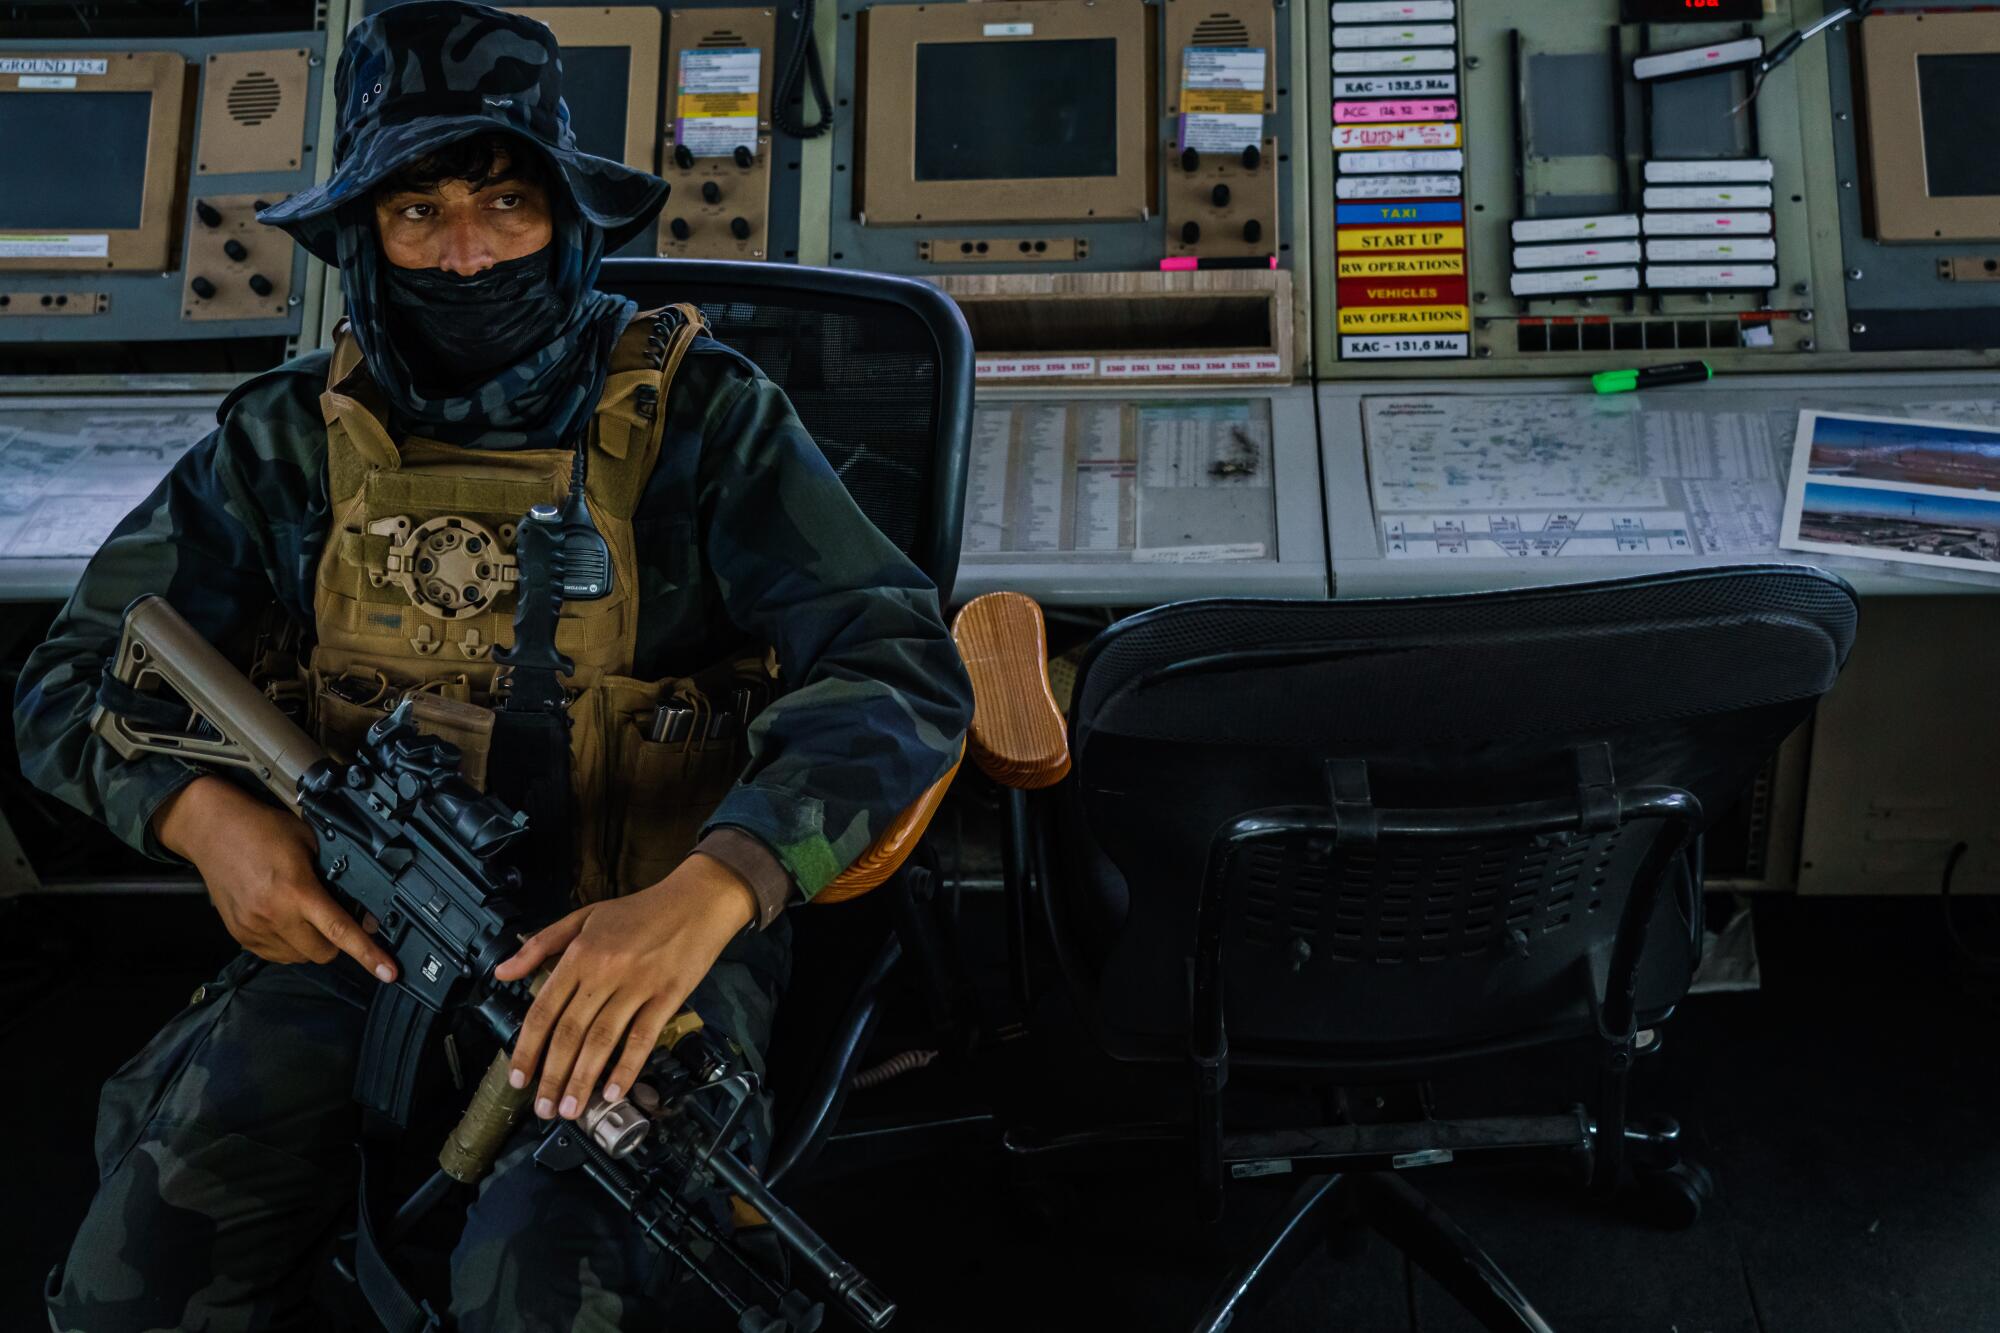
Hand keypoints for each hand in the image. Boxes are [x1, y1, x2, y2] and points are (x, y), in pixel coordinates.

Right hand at [152, 774, 397, 980]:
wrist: (213, 829)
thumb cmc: (262, 829)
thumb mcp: (310, 842)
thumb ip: (334, 874)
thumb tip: (359, 906)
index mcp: (297, 891)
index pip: (341, 931)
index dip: (368, 954)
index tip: (388, 971)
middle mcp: (274, 915)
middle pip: (323, 953)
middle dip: (337, 943)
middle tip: (335, 919)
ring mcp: (254, 928)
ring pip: (299, 957)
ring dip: (311, 944)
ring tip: (304, 915)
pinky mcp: (239, 934)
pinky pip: (275, 955)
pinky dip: (288, 945)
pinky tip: (285, 920)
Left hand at [494, 854, 756, 1119]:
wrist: (699, 898)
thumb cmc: (642, 909)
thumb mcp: (584, 916)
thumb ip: (540, 944)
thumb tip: (502, 972)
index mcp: (581, 954)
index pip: (544, 1009)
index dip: (528, 1048)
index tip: (519, 1077)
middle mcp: (605, 971)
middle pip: (570, 1032)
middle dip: (553, 1076)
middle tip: (543, 1108)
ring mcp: (638, 985)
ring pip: (602, 1040)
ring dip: (583, 1080)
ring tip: (571, 1110)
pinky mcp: (668, 996)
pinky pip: (643, 1037)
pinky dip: (627, 1067)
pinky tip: (614, 1091)